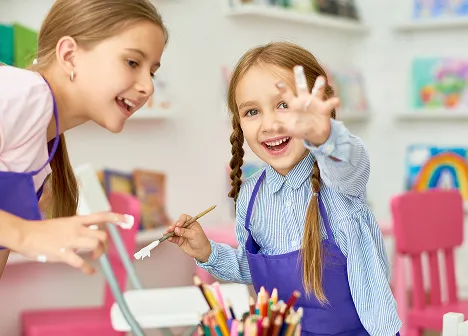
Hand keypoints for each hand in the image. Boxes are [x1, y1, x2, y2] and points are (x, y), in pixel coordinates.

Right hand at [14, 212, 131, 274]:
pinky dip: (88, 269)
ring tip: (94, 259)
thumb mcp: (64, 223)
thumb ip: (78, 226)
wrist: (25, 234)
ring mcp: (70, 240)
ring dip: (99, 254)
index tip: (127, 220)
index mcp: (77, 220)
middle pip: (102, 235)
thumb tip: (91, 231)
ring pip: (95, 245)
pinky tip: (89, 271)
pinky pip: (80, 262)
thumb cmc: (44, 230)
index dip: (116, 218)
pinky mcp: (62, 253)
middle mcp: (76, 228)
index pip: (101, 216)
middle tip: (101, 252)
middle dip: (106, 246)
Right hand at [166, 214, 211, 262]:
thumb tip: (176, 229)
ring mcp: (181, 233)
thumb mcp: (194, 235)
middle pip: (177, 224)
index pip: (184, 218)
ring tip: (166, 233)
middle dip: (173, 226)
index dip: (180, 220)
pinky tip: (168, 238)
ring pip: (173, 231)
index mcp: (191, 223)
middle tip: (170, 229)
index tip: (178, 225)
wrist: (201, 252)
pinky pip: (173, 238)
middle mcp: (185, 227)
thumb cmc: (200, 241)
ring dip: (169, 232)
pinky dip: (170, 238)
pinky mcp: (178, 240)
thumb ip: (184, 232)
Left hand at [274, 66, 339, 145]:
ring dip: (319, 85)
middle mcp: (304, 100)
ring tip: (321, 78)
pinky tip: (337, 101)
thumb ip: (281, 128)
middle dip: (300, 77)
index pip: (287, 95)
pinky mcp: (325, 108)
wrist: (315, 134)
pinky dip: (334, 102)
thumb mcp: (290, 129)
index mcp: (294, 104)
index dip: (282, 89)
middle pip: (301, 86)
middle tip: (298, 67)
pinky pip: (330, 103)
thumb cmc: (300, 128)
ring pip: (317, 91)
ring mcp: (315, 103)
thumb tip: (272, 128)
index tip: (277, 82)